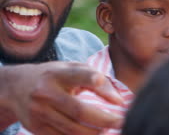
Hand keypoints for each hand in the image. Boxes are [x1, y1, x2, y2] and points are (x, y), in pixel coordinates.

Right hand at [0, 61, 123, 134]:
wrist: (17, 87)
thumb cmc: (55, 75)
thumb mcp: (72, 69)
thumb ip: (95, 78)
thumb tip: (119, 100)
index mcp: (57, 74)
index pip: (78, 75)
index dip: (93, 80)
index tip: (110, 90)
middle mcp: (46, 92)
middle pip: (79, 110)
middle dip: (104, 119)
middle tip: (122, 121)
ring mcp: (39, 112)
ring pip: (72, 129)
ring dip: (95, 132)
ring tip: (109, 129)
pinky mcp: (36, 128)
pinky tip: (92, 134)